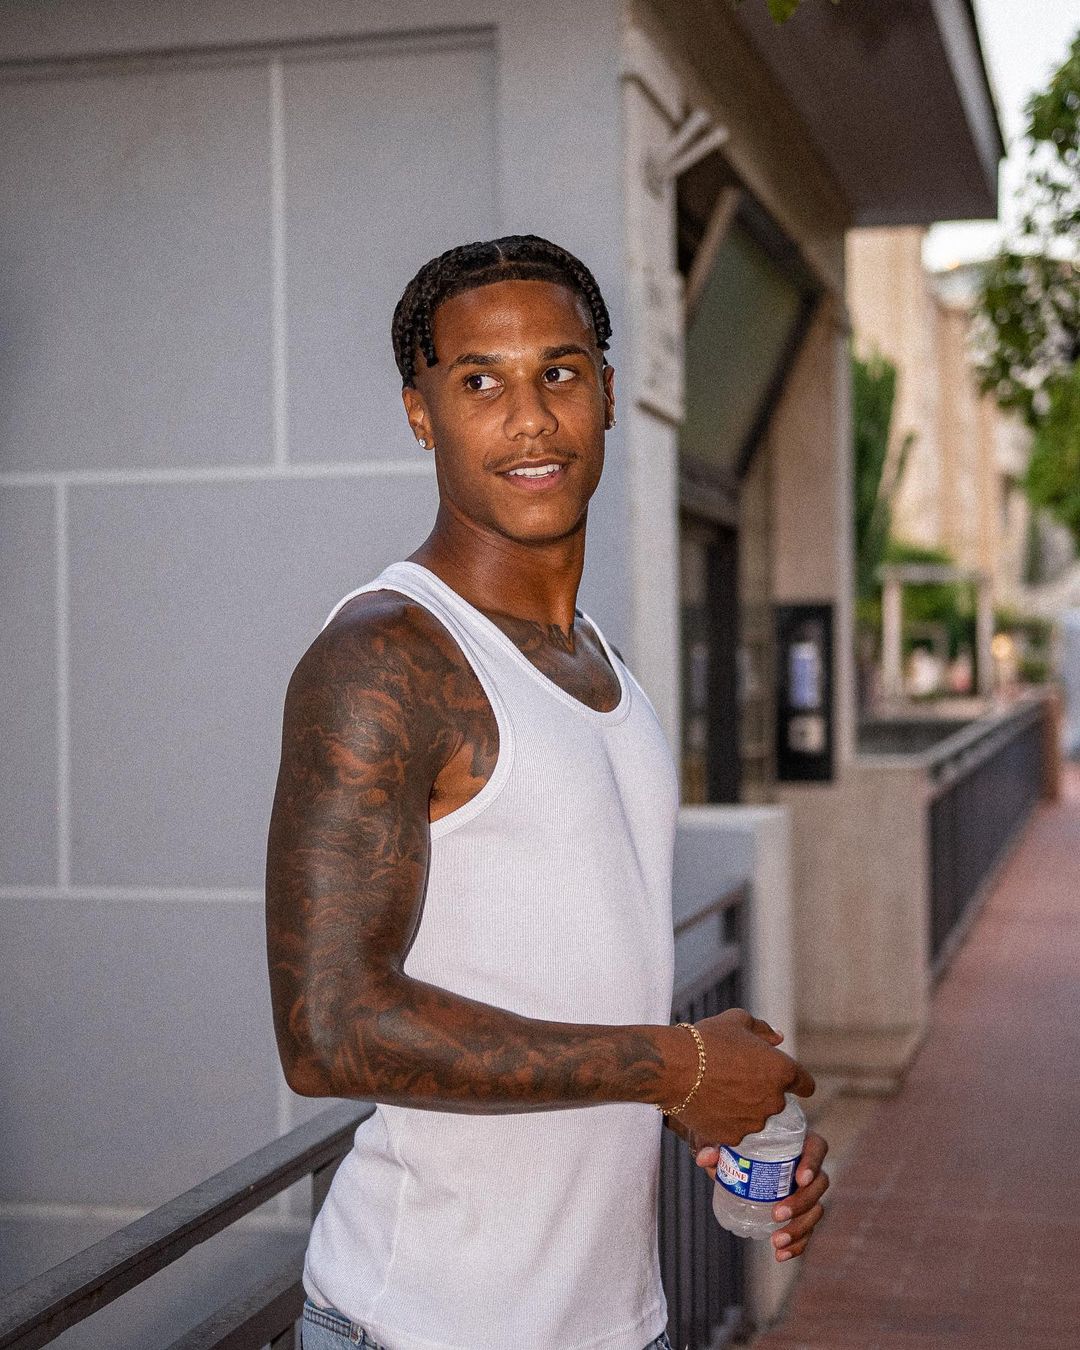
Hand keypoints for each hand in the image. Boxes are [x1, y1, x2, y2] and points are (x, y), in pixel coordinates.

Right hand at [674, 1009, 814, 1144]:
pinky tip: (711, 1106)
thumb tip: (778, 1037)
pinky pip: (736, 1130)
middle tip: (739, 1078)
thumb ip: (763, 1030)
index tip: (784, 1079)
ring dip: (746, 1108)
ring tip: (720, 1091)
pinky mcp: (733, 1137)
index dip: (796, 1081)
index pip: (806, 1084)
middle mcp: (773, 1100)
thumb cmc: (707, 1040)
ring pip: (756, 1117)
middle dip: (764, 1092)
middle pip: (778, 1101)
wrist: (674, 1068)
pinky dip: (727, 1121)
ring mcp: (754, 1122)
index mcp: (782, 1070)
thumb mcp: (737, 1022)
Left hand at [689, 1130, 829, 1261]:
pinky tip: (780, 1255)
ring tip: (776, 1241)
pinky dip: (797, 1245)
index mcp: (798, 1143)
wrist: (739, 1159)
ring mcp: (808, 1192)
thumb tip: (705, 1158)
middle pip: (820, 1184)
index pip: (817, 1148)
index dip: (813, 1162)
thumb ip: (714, 1146)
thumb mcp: (726, 1142)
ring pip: (816, 1211)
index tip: (799, 1178)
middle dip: (801, 1203)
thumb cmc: (738, 1144)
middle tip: (776, 1214)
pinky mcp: (802, 1213)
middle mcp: (808, 1167)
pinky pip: (808, 1231)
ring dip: (799, 1229)